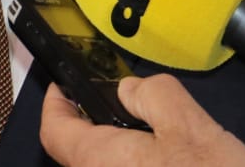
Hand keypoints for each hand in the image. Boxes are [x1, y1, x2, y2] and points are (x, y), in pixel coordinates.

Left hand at [39, 77, 244, 166]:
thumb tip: (130, 90)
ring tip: (149, 134)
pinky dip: (134, 166)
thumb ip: (153, 95)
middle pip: (77, 152)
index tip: (65, 87)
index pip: (54, 132)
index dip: (55, 104)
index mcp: (100, 161)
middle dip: (91, 125)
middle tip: (115, 105)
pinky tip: (167, 163)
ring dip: (117, 149)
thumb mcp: (190, 126)